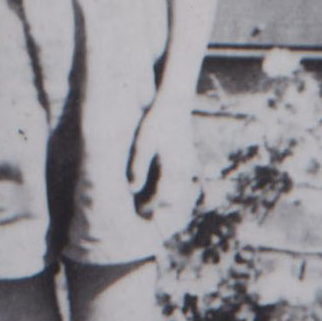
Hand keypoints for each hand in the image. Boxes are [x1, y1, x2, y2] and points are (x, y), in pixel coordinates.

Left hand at [127, 97, 198, 231]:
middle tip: (143, 217)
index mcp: (173, 169)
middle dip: (160, 210)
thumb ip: (138, 167)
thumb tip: (133, 190)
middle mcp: (184, 170)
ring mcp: (188, 165)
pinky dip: (177, 192)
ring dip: (168, 202)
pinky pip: (185, 182)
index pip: (162, 198)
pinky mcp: (188, 159)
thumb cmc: (157, 121)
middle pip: (174, 200)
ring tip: (152, 209)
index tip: (137, 213)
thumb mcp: (143, 143)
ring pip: (181, 193)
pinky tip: (165, 193)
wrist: (175, 103)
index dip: (148, 208)